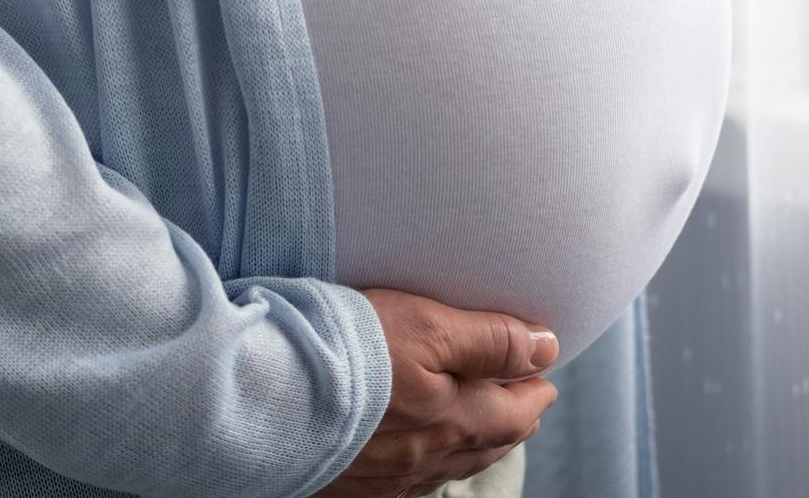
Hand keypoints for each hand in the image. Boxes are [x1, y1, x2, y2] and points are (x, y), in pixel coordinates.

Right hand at [313, 287, 559, 496]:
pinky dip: (428, 463)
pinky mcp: (350, 484)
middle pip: (486, 444)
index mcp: (455, 421)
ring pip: (447, 465)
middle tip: (525, 404)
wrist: (261, 397)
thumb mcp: (429, 326)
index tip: (544, 377)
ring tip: (485, 428)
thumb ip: (491, 340)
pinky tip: (421, 456)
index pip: (514, 412)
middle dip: (511, 421)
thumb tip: (547, 347)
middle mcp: (426, 458)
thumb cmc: (347, 352)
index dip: (533, 391)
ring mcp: (387, 477)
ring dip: (474, 444)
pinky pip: (406, 480)